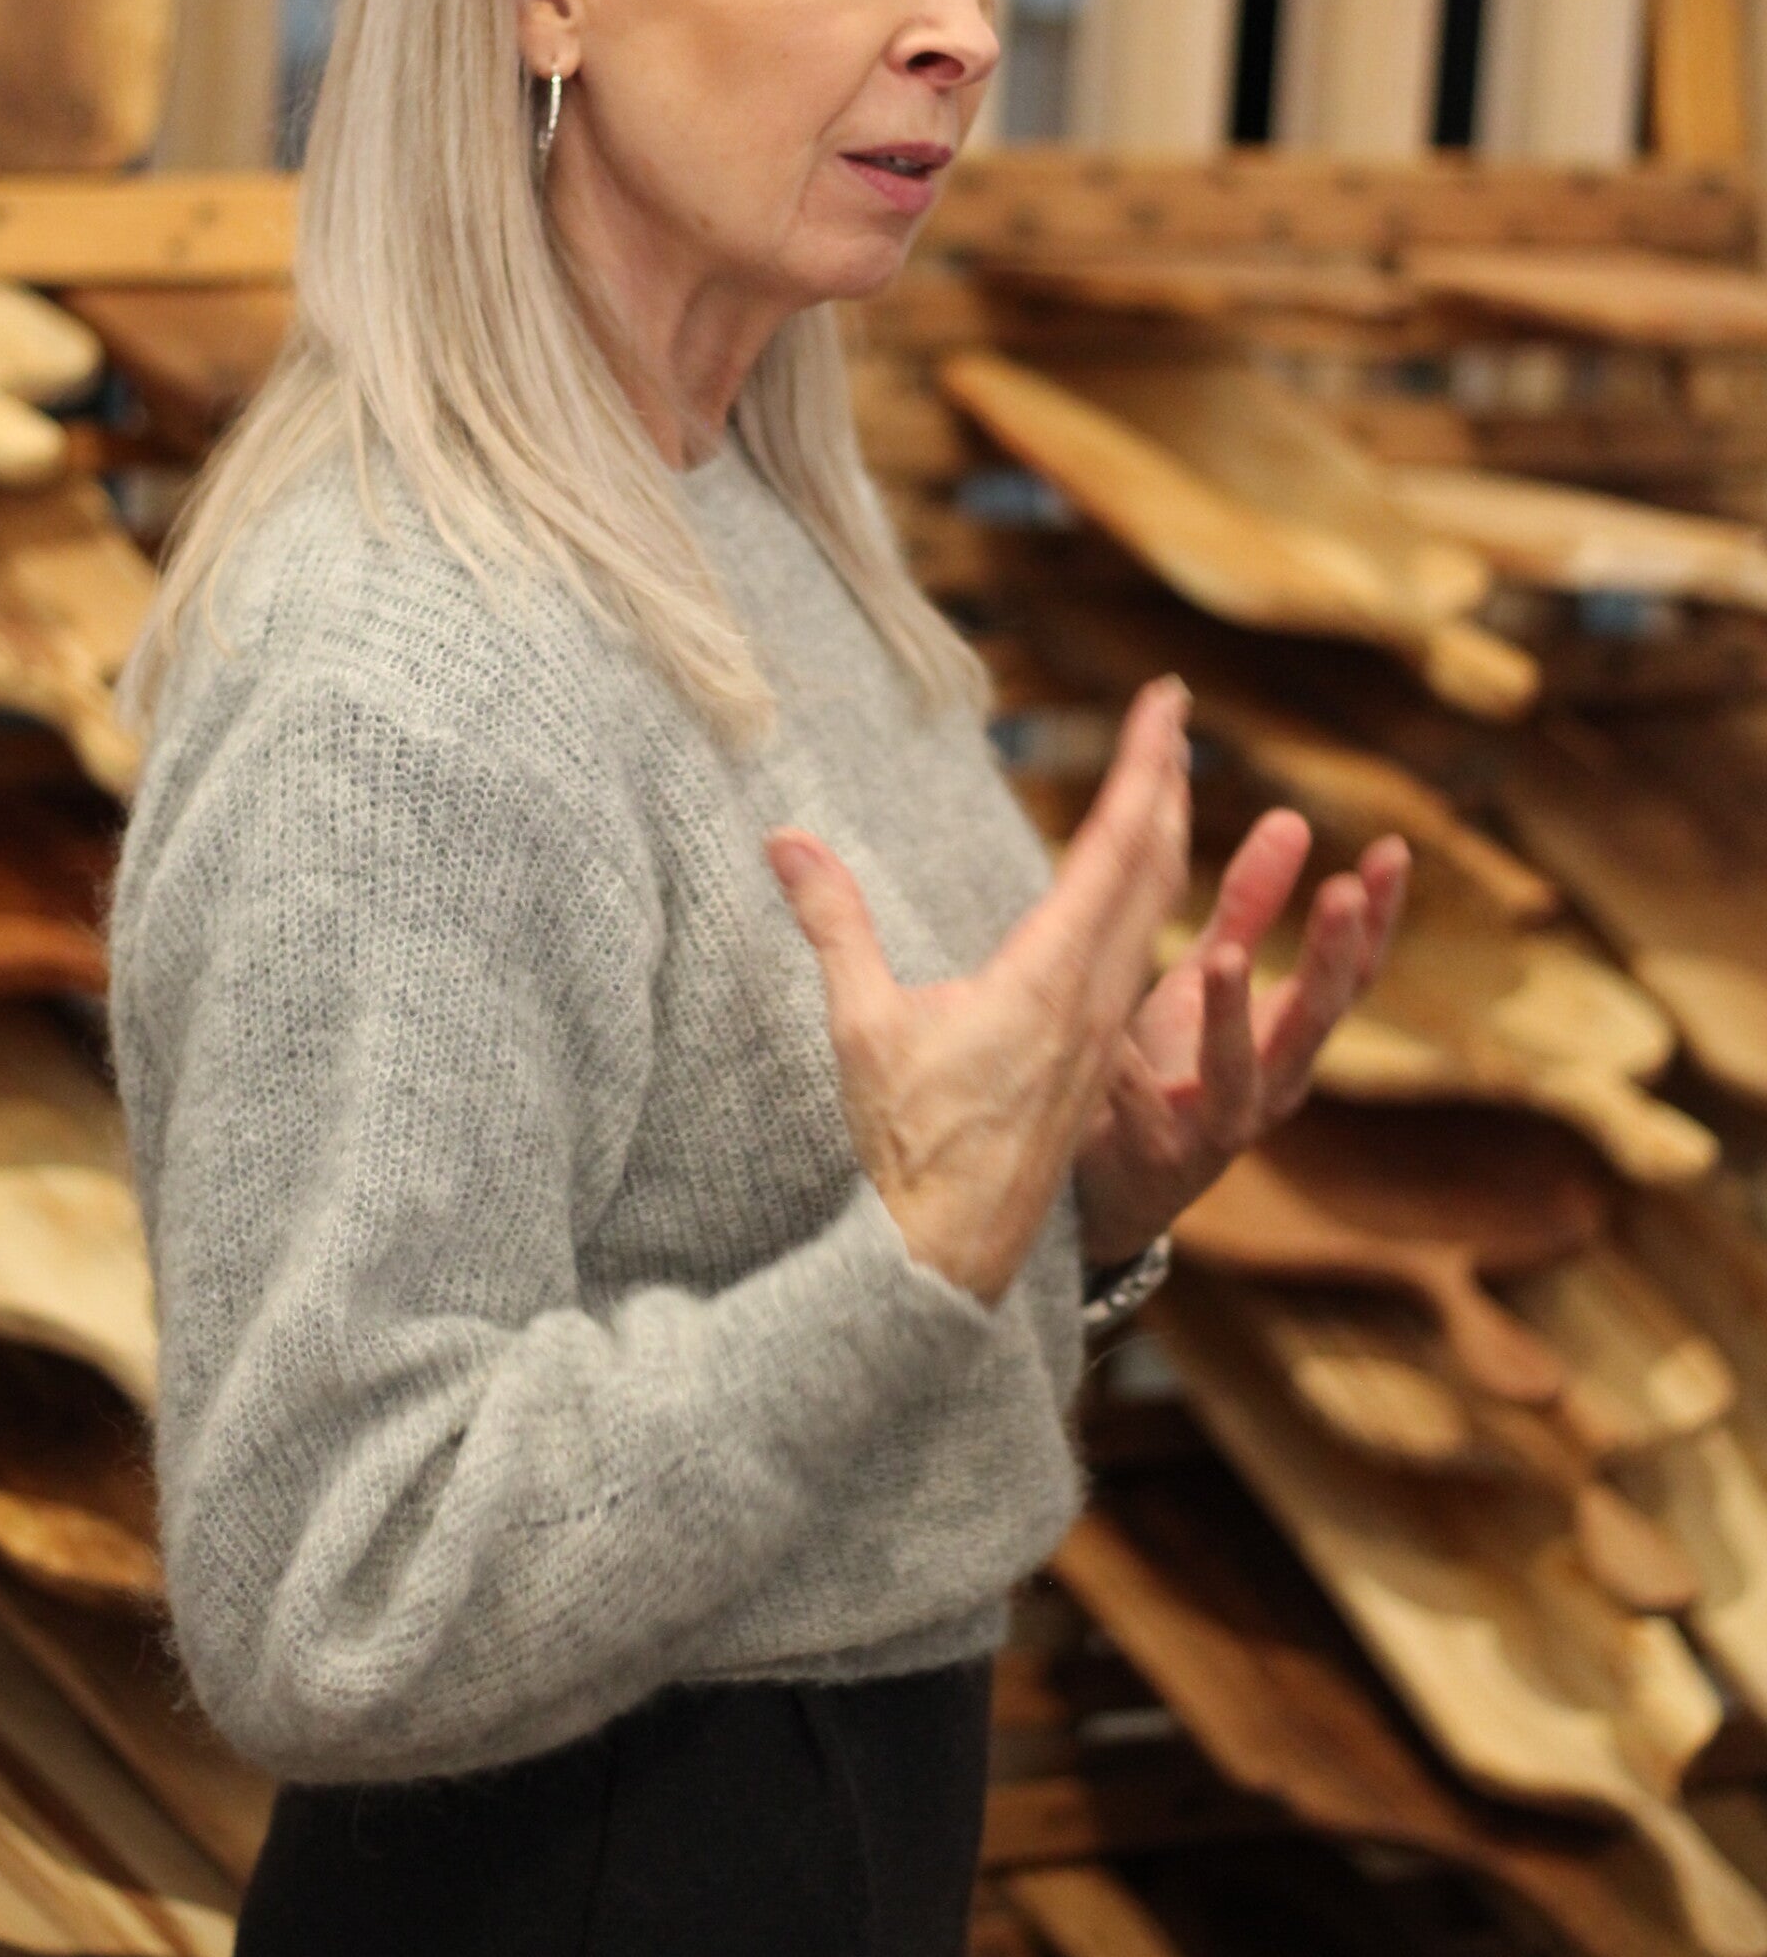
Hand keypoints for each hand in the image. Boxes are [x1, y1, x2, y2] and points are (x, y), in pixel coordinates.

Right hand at [768, 678, 1192, 1303]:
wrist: (950, 1256)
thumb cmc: (907, 1147)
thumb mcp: (863, 1027)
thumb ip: (834, 924)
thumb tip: (784, 839)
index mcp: (1049, 977)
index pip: (1115, 847)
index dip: (1144, 765)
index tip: (1167, 699)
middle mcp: (1096, 997)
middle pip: (1153, 866)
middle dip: (1164, 779)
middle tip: (1173, 712)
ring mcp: (1104, 1032)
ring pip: (1156, 911)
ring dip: (1165, 835)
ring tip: (1166, 778)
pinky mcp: (1098, 1058)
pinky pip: (1141, 954)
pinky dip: (1151, 896)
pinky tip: (1143, 889)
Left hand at [1073, 808, 1409, 1265]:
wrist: (1113, 1184)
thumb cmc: (1173, 1066)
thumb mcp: (1211, 979)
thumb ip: (1249, 907)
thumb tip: (1293, 818)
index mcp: (1291, 1038)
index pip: (1354, 974)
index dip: (1379, 917)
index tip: (1393, 850)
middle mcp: (1272, 1086)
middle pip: (1317, 1021)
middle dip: (1333, 958)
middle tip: (1342, 892)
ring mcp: (1219, 1125)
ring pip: (1239, 1075)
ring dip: (1234, 1015)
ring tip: (1224, 958)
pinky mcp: (1158, 1155)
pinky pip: (1142, 1110)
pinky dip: (1130, 1073)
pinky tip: (1113, 1037)